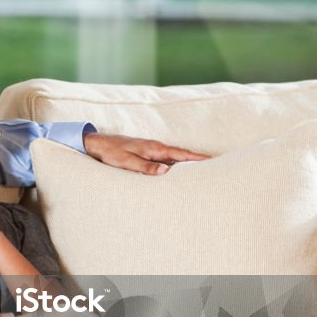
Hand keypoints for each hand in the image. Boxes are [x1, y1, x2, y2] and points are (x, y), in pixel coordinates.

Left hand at [82, 133, 209, 174]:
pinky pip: (166, 160)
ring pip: (175, 158)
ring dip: (188, 163)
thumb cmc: (111, 153)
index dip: (197, 158)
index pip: (181, 154)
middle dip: (198, 160)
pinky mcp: (147, 154)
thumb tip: (166, 171)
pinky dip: (176, 164)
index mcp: (154, 148)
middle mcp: (156, 148)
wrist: (99, 144)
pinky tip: (180, 170)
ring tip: (203, 170)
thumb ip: (146, 167)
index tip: (213, 160)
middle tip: (217, 166)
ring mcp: (152, 150)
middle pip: (182, 155)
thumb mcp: (127, 162)